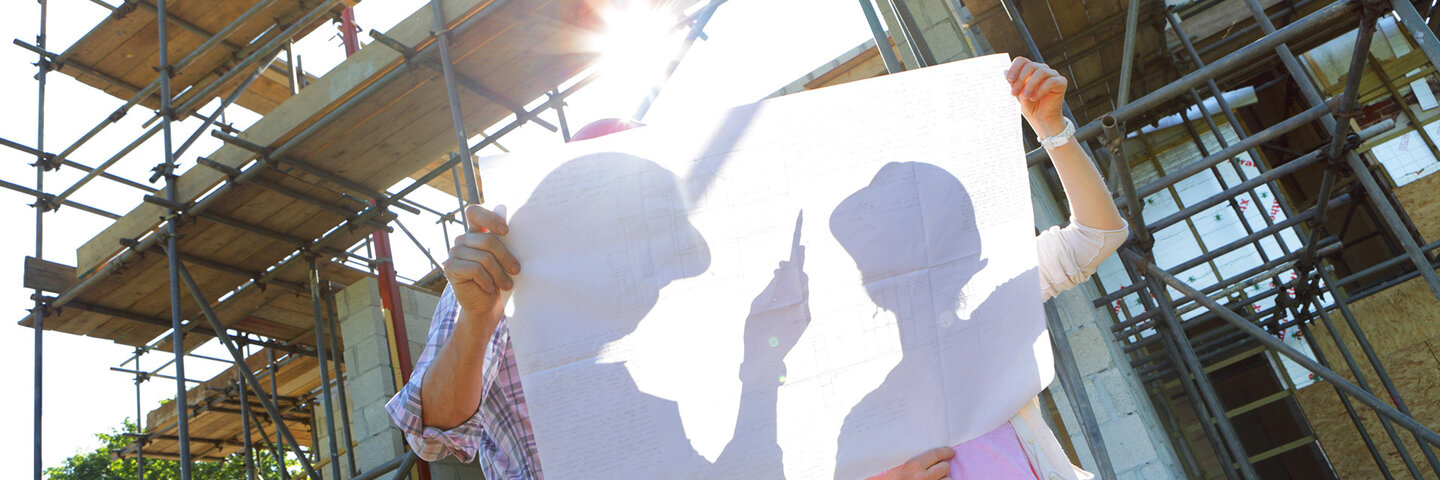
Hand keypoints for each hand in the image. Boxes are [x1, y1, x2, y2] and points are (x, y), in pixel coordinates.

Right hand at [444, 205, 520, 321]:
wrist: (486, 305)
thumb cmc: (499, 280)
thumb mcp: (504, 260)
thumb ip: (506, 244)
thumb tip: (524, 234)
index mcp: (475, 232)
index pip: (474, 212)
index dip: (489, 218)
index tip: (506, 231)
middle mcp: (462, 239)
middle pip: (487, 240)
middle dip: (505, 257)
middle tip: (516, 270)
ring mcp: (454, 253)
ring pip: (483, 257)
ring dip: (499, 273)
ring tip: (506, 284)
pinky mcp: (450, 267)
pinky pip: (475, 269)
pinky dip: (487, 280)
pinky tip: (490, 288)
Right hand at [869, 447, 953, 479]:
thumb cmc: (886, 477)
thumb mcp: (894, 464)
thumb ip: (908, 457)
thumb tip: (921, 444)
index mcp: (913, 466)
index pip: (936, 454)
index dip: (946, 452)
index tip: (950, 452)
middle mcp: (922, 478)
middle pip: (945, 467)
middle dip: (943, 466)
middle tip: (939, 465)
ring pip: (947, 479)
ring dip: (943, 478)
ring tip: (935, 477)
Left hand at [1005, 56, 1067, 137]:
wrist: (1041, 119)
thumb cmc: (1030, 106)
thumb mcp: (1018, 94)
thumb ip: (1013, 83)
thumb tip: (1004, 71)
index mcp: (1030, 70)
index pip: (1022, 61)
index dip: (1014, 68)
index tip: (1009, 79)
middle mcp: (1042, 69)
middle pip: (1030, 66)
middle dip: (1020, 80)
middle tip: (1014, 93)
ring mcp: (1052, 75)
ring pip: (1041, 72)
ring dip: (1030, 85)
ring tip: (1025, 97)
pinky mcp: (1061, 82)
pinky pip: (1051, 81)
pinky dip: (1041, 89)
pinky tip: (1034, 98)